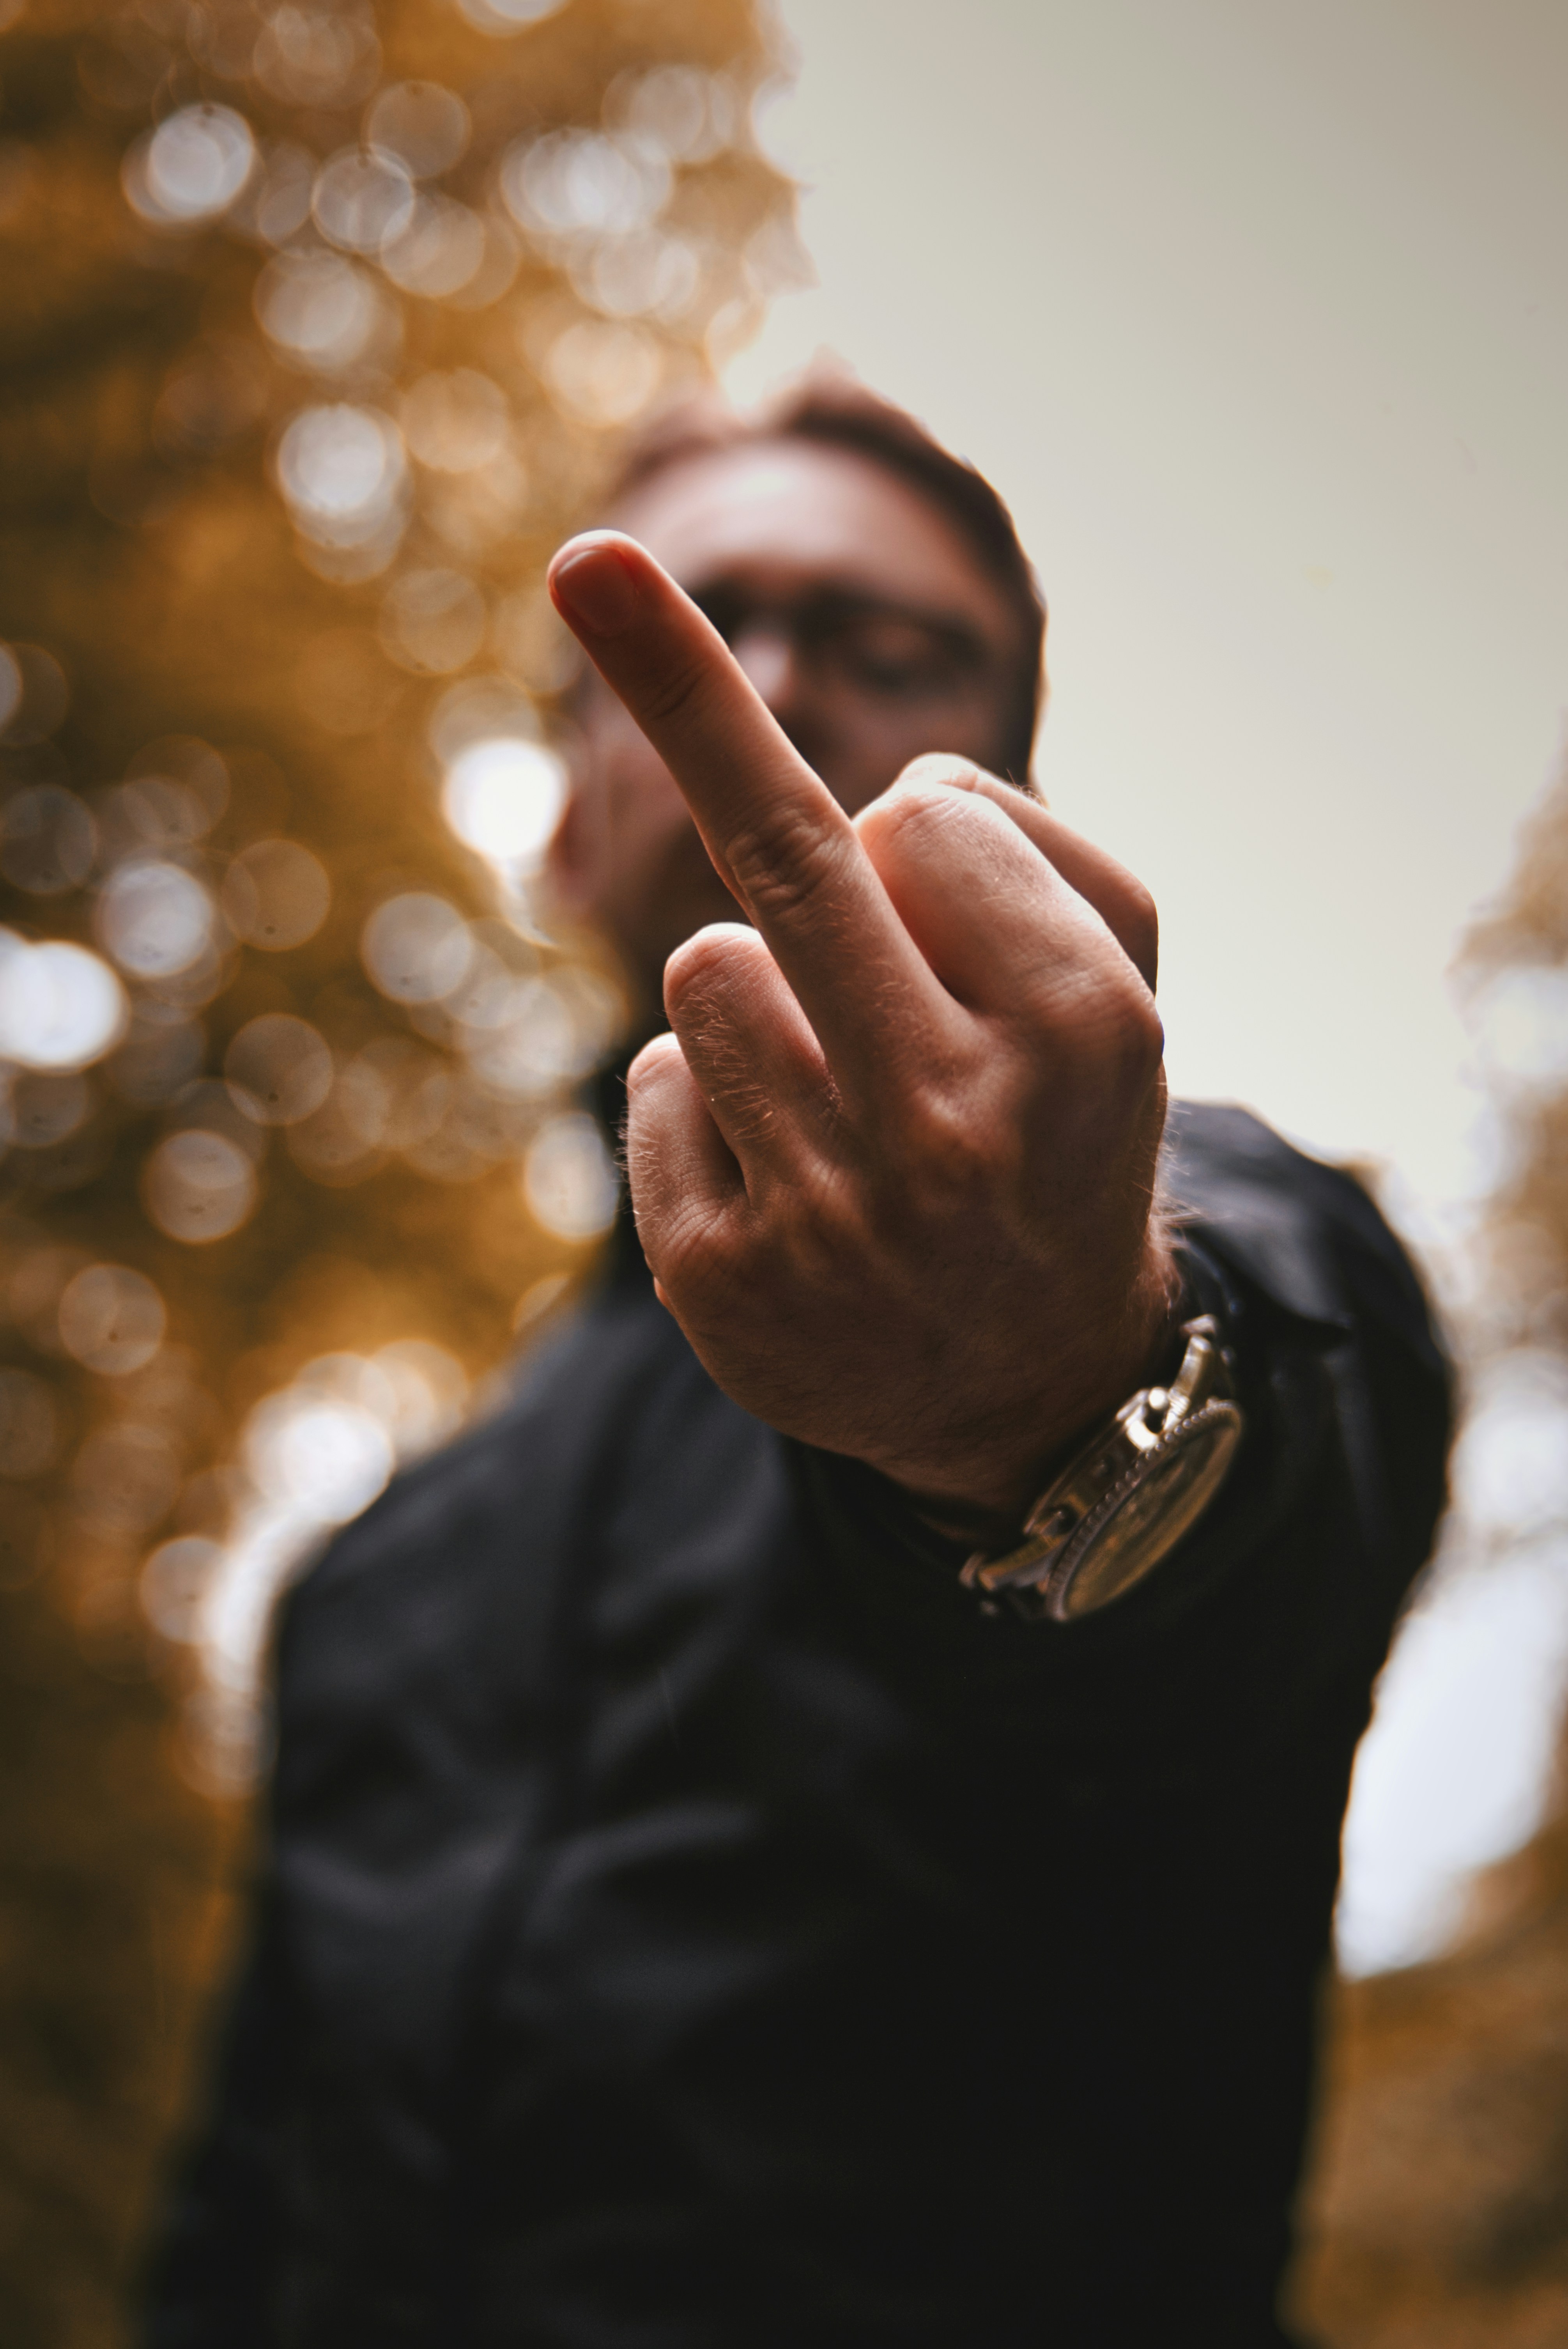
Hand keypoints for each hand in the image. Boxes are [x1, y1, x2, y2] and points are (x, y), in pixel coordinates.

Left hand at [548, 532, 1177, 1521]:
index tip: (927, 874)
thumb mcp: (1114, 979)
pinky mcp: (718, 1282)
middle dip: (680, 679)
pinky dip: (703, 1107)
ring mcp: (830, 1216)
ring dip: (756, 994)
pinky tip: (785, 1186)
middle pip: (786, 854)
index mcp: (1084, 1035)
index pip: (925, 818)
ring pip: (708, 967)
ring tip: (836, 1095)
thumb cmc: (1055, 1124)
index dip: (925, 841)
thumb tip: (871, 803)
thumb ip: (1025, 845)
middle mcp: (958, 1127)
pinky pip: (653, 1087)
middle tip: (592, 561)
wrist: (1025, 1384)